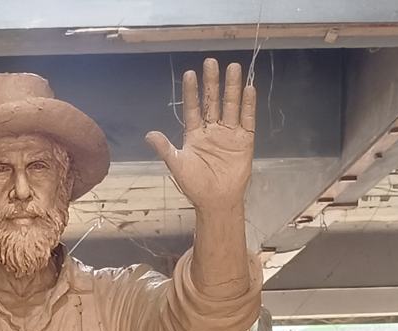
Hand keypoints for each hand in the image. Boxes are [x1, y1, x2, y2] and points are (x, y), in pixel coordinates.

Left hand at [146, 59, 254, 210]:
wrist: (216, 202)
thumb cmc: (195, 186)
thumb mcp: (178, 166)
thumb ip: (165, 149)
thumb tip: (149, 135)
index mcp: (195, 134)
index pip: (193, 108)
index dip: (192, 92)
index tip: (190, 74)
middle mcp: (212, 130)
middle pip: (213, 101)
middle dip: (212, 83)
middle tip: (211, 62)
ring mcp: (229, 134)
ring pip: (231, 105)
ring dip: (232, 88)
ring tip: (232, 67)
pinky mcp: (244, 140)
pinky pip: (247, 119)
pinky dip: (248, 105)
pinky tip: (249, 88)